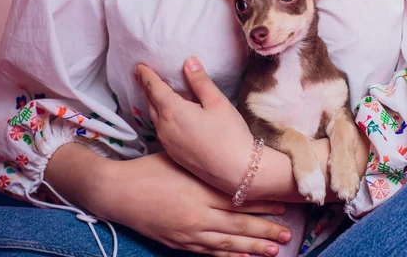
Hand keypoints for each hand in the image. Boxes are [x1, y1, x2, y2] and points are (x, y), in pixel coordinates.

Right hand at [101, 152, 291, 256]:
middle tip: (288, 234)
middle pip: (240, 224)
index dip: (264, 204)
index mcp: (202, 189)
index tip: (283, 206)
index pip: (240, 200)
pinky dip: (228, 255)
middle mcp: (199, 213)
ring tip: (275, 250)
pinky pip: (209, 252)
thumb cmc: (149, 169)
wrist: (118, 192)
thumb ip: (205, 166)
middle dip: (266, 229)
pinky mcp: (179, 243)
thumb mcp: (181, 160)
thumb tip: (229, 162)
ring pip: (228, 242)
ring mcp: (189, 232)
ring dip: (253, 246)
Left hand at [135, 57, 253, 192]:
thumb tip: (189, 61)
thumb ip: (200, 81)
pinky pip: (161, 130)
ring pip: (155, 118)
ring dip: (152, 104)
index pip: (154, 88)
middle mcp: (165, 127)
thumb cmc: (230, 134)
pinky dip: (160, 118)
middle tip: (142, 77)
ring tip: (154, 94)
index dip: (146, 75)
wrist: (237, 171)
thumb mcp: (217, 102)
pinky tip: (168, 117)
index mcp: (173, 111)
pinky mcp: (174, 154)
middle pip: (150, 103)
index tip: (139, 67)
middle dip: (146, 88)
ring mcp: (168, 143)